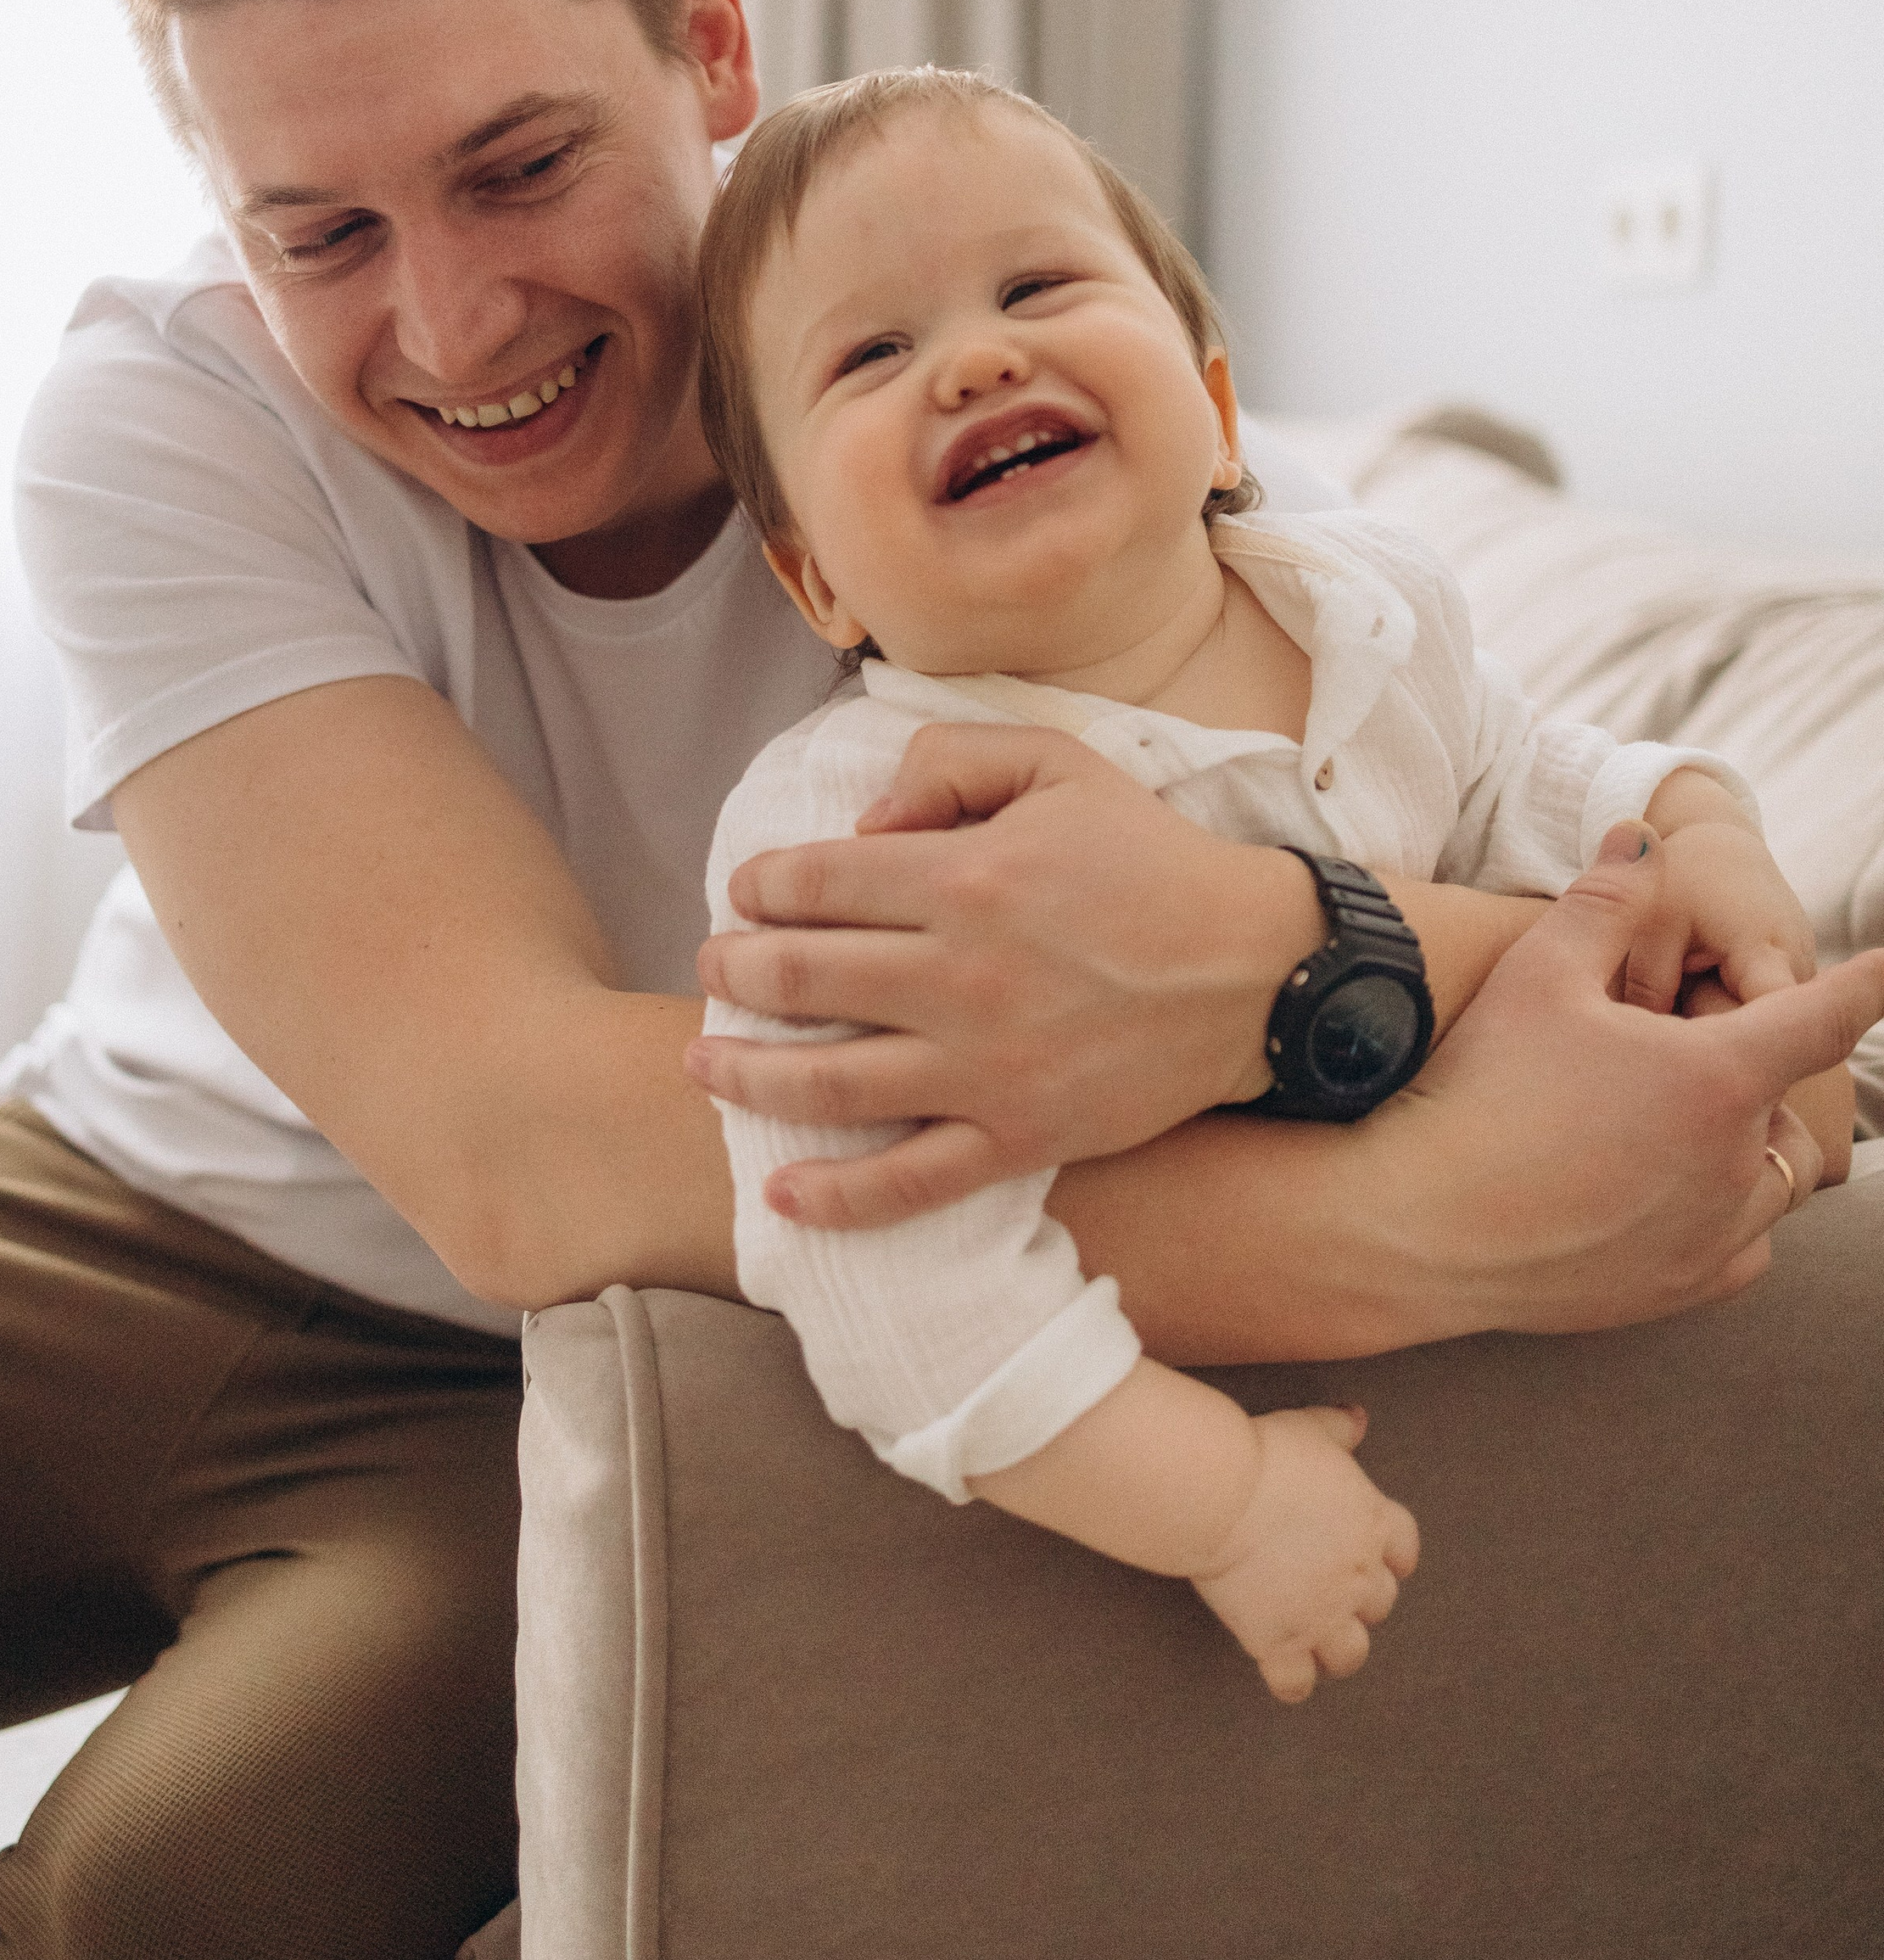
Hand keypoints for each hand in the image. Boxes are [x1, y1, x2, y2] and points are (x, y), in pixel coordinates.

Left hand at [691, 725, 1320, 1226]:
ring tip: (702, 1060)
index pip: (816, 883)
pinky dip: (837, 1197)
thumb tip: (862, 820)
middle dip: (735, 971)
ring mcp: (985, 1068)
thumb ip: (948, 762)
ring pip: (829, 1084)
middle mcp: (961, 976)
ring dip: (746, 1074)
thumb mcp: (1058, 765)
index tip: (746, 894)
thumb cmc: (1152, 859)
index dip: (759, 887)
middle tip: (715, 966)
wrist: (1256, 971)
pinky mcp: (1018, 1138)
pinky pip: (910, 1182)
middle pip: (802, 978)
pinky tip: (783, 1191)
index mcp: (967, 877)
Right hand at [1189, 1407, 1418, 1705]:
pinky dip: (1290, 1683)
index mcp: (1373, 1524)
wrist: (1222, 1494)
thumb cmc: (1265, 1455)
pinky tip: (1278, 1670)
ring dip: (1336, 1649)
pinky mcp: (1281, 1642)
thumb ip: (1338, 1429)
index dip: (1391, 1559)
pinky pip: (1297, 1685)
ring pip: (1351, 1655)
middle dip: (1359, 1603)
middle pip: (1380, 1606)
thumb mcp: (1309, 1429)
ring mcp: (1322, 1615)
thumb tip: (1359, 1417)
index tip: (1373, 1559)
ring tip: (1313, 1640)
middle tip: (1327, 1592)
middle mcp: (1358, 1576)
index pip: (1404, 1551)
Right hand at [1354, 827, 1883, 1337]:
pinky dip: (1725, 1215)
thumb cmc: (1478, 1092)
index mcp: (1716, 1077)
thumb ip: (1603, 901)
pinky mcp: (1680, 1287)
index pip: (1823, 1018)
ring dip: (1745, 1147)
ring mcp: (1712, 1234)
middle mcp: (1733, 1164)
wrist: (1416, 1228)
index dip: (1867, 987)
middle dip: (1750, 1077)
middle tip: (1669, 1060)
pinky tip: (1663, 1194)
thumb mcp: (1538, 974)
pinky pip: (1743, 1246)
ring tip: (1671, 1125)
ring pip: (1774, 1180)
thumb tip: (1638, 838)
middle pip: (1786, 1107)